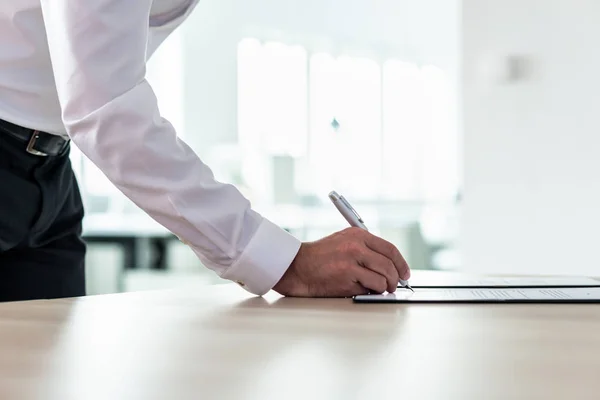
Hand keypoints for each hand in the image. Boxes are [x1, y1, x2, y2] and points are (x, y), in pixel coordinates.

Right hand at [273, 227, 409, 296]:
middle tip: (394, 286)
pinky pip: (371, 288)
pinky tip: (362, 289)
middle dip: (396, 279)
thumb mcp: (343, 243)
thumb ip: (366, 249)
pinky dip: (370, 292)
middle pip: (390, 264)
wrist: (298, 267)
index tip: (405, 273)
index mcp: (358, 235)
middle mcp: (357, 246)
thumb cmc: (320, 258)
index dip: (401, 263)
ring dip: (384, 287)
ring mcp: (352, 261)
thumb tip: (390, 265)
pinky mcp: (348, 277)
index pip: (390, 249)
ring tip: (377, 289)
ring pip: (384, 278)